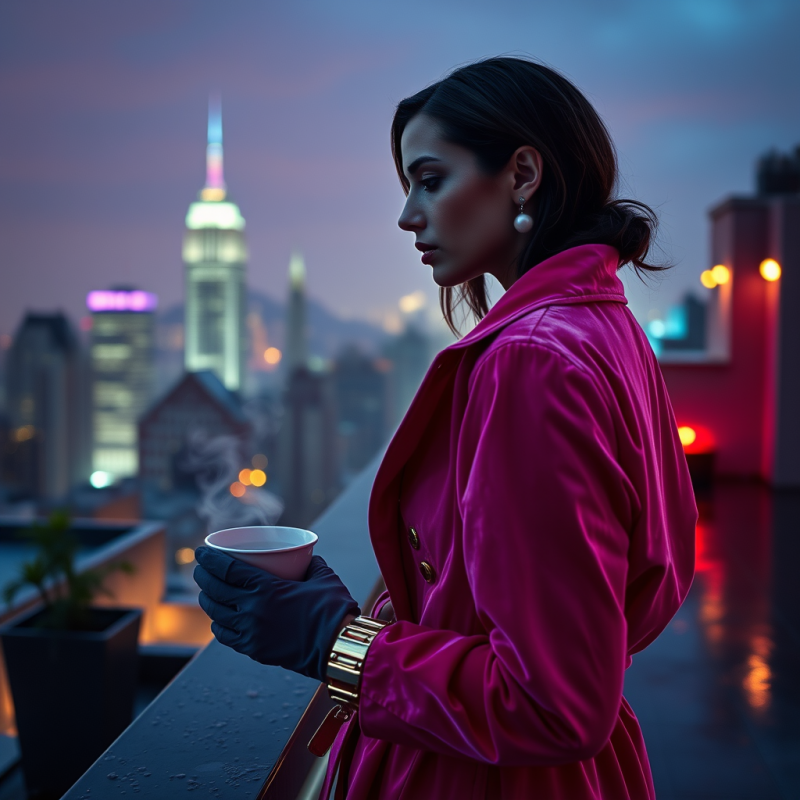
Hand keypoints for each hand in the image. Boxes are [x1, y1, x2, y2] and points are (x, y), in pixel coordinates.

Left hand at [193, 547, 359, 680]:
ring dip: (208, 601)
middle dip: (203, 577)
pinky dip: (219, 624)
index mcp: (266, 588)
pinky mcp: (254, 650)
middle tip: (201, 569)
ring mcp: (251, 632)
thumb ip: (311, 563)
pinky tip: (221, 618)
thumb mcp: (323, 577)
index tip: (200, 552)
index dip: (210, 559)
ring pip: (216, 614)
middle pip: (215, 590)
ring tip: (208, 592)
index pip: (227, 570)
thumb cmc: (333, 610)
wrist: (337, 648)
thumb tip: (307, 558)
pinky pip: (226, 636)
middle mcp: (252, 610)